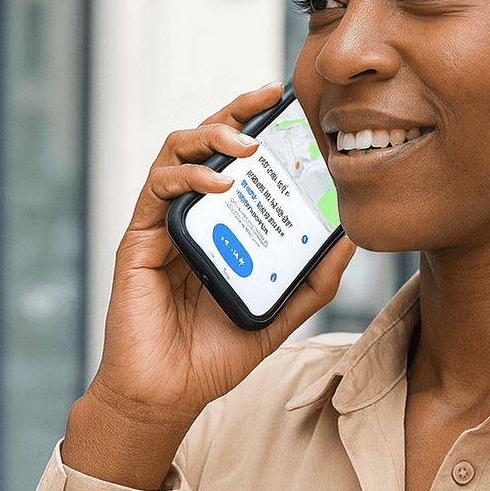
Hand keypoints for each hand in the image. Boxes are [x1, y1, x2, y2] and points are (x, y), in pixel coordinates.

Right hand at [62, 82, 355, 488]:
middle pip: (206, 143)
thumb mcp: (280, 311)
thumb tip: (350, 236)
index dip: (258, 127)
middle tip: (268, 98)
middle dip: (236, 113)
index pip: (238, 162)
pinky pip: (159, 189)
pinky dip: (190, 177)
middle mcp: (191, 215)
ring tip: (248, 144)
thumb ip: (312, 278)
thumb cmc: (216, 353)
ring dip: (211, 136)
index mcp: (221, 226)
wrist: (169, 392)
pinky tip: (221, 183)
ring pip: (176, 152)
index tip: (290, 107)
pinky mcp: (140, 237)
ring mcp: (163, 223)